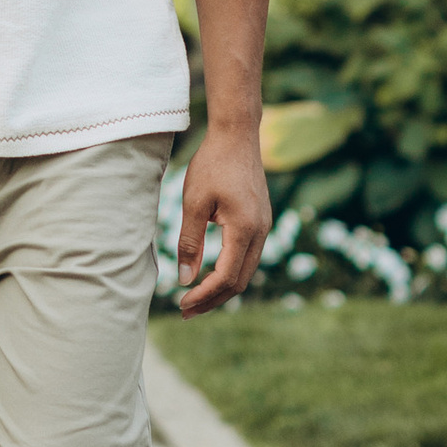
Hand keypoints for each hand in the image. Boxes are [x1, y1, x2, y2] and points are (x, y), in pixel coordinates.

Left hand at [170, 124, 269, 318]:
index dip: (204, 295)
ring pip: (246, 271)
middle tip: (185, 311)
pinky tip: (210, 275)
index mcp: (245, 229)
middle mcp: (261, 232)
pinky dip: (230, 272)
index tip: (181, 303)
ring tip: (195, 298)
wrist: (237, 136)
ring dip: (221, 288)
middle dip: (213, 300)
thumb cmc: (212, 165)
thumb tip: (185, 279)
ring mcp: (264, 227)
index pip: (226, 277)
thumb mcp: (193, 203)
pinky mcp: (261, 221)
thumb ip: (189, 242)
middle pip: (240, 282)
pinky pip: (248, 257)